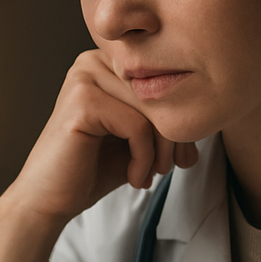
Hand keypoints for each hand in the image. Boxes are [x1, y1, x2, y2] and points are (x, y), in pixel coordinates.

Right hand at [0, 51, 196, 261]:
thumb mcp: (138, 140)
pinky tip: (134, 178)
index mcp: (106, 64)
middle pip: (160, 91)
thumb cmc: (92, 170)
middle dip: (175, 135)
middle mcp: (92, 61)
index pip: (163, 79)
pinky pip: (137, 125)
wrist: (50, 200)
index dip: (180, 118)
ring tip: (152, 174)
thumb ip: (167, 122)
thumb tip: (210, 116)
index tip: (182, 156)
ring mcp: (84, 78)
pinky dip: (144, 156)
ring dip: (161, 149)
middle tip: (171, 168)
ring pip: (152, 108)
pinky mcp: (82, 101)